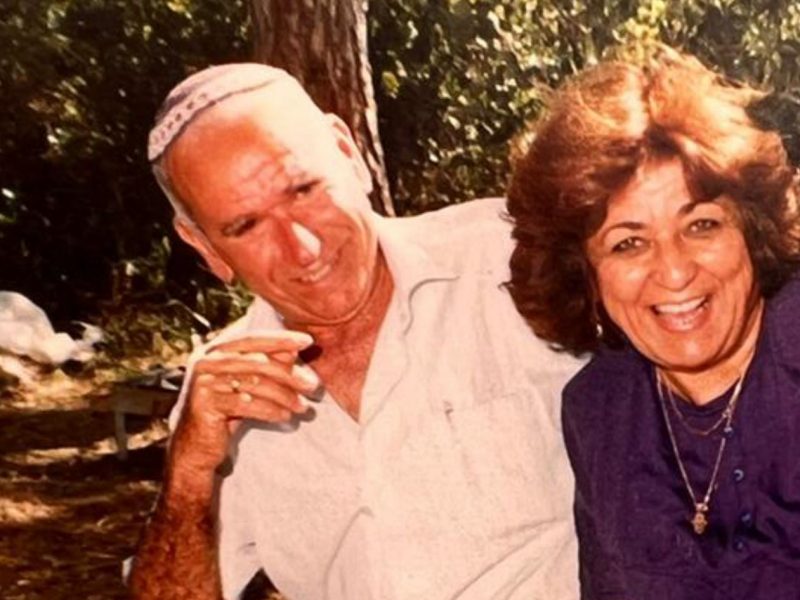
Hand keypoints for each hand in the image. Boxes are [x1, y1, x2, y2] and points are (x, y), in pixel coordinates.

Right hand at [168, 330, 318, 483]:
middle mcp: (206, 361)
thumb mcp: (245, 385)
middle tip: (313, 384)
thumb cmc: (225, 410)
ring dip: (285, 396)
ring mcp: (204, 382)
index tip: (307, 341)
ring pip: (255, 384)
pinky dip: (270, 410)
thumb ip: (264, 365)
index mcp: (215, 350)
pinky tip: (285, 416)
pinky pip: (247, 405)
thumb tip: (293, 351)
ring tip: (303, 407)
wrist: (195, 446)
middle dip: (289, 373)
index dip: (281, 339)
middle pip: (258, 361)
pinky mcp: (205, 404)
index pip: (253, 338)